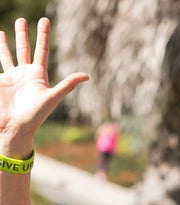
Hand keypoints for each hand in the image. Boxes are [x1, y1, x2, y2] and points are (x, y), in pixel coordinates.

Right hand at [0, 17, 87, 155]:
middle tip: (22, 20)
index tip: (44, 20)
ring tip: (6, 29)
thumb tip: (87, 76)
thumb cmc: (35, 115)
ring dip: (7, 42)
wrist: (15, 126)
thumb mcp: (53, 98)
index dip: (42, 35)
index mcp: (39, 75)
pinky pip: (0, 62)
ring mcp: (12, 77)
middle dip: (24, 34)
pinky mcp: (1, 81)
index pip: (41, 50)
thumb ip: (68, 85)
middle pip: (24, 48)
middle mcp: (25, 74)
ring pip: (10, 54)